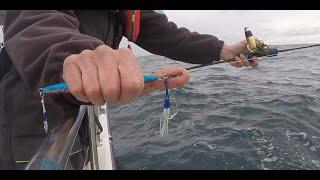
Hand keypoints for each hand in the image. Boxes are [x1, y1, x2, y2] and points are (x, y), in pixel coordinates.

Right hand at [62, 45, 189, 104]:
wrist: (88, 71)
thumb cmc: (116, 79)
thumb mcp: (139, 82)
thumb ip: (162, 79)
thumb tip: (187, 75)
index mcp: (126, 56)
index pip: (133, 86)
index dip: (128, 96)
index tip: (124, 93)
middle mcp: (107, 52)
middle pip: (113, 90)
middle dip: (112, 99)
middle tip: (111, 94)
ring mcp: (87, 56)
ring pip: (95, 91)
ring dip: (98, 99)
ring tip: (99, 91)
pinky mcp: (71, 64)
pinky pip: (79, 90)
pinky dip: (83, 97)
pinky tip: (86, 88)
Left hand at [220, 40, 258, 67]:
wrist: (225, 50)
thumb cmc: (234, 46)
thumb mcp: (243, 42)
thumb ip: (250, 41)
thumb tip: (257, 39)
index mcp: (249, 54)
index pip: (256, 59)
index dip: (256, 60)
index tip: (254, 57)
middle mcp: (246, 59)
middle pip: (253, 65)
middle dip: (253, 63)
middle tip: (250, 59)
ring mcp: (242, 62)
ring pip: (246, 65)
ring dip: (243, 60)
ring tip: (238, 55)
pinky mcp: (237, 64)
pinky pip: (239, 66)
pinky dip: (237, 62)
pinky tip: (234, 58)